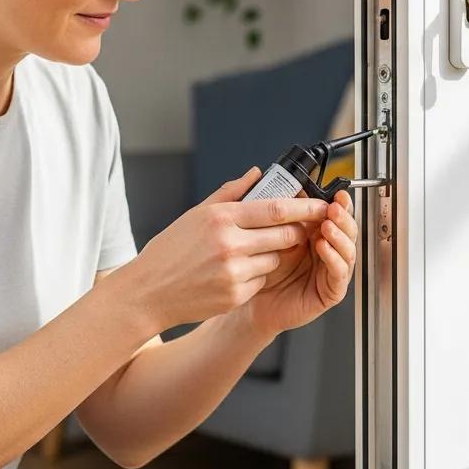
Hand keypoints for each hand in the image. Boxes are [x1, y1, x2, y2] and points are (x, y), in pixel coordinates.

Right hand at [124, 167, 328, 333]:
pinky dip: (256, 275)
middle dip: (296, 232)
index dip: (304, 208)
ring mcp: (233, 272)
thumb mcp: (196, 214)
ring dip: (272, 254)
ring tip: (248, 252)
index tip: (321, 206)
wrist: (148, 292)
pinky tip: (234, 272)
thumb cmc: (170, 251)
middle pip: (284, 235)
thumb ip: (230, 192)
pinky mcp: (235, 295)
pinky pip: (262, 280)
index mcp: (221, 218)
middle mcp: (229, 244)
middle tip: (297, 229)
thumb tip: (256, 174)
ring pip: (275, 259)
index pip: (276, 209)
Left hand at [242, 188, 358, 338]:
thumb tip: (295, 189)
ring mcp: (331, 272)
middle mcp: (329, 252)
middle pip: (348, 231)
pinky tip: (324, 248)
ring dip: (340, 236)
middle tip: (333, 208)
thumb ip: (283, 213)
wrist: (253, 303)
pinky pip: (339, 273)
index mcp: (318, 235)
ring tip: (327, 226)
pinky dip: (334, 259)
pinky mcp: (331, 292)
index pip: (337, 216)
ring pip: (348, 251)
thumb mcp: (271, 235)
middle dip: (343, 218)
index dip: (341, 205)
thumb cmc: (262, 270)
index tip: (338, 194)